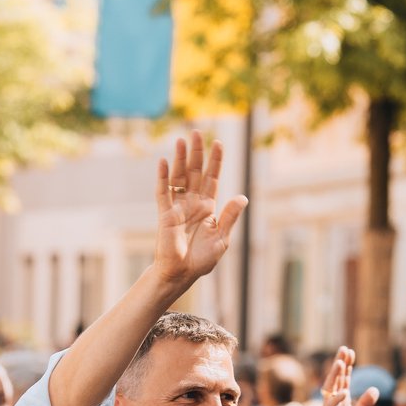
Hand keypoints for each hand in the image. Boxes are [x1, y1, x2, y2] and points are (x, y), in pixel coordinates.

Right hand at [149, 129, 243, 286]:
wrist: (182, 273)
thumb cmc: (201, 259)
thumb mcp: (222, 238)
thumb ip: (230, 217)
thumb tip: (243, 197)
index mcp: (207, 207)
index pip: (212, 178)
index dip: (215, 161)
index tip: (218, 143)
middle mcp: (192, 202)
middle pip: (195, 172)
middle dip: (197, 152)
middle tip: (197, 132)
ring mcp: (177, 206)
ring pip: (179, 177)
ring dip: (181, 159)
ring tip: (182, 140)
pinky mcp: (165, 213)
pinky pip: (163, 191)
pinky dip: (163, 177)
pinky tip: (164, 161)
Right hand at [314, 346, 374, 405]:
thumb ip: (365, 404)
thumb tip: (375, 389)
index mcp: (342, 397)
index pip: (344, 377)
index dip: (347, 364)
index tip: (350, 351)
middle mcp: (334, 399)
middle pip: (337, 378)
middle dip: (340, 363)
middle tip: (344, 348)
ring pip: (331, 388)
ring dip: (335, 376)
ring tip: (340, 363)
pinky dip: (337, 399)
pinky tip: (344, 391)